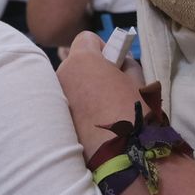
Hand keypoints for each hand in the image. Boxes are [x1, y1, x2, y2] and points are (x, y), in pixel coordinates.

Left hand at [56, 32, 141, 161]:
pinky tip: (94, 126)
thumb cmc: (134, 112)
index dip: (103, 47)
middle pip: (76, 63)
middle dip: (91, 71)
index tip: (115, 63)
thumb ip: (126, 64)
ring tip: (103, 111)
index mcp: (82, 60)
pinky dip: (78, 111)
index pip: (86, 38)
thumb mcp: (139, 80)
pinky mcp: (55, 123)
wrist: (121, 157)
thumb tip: (119, 64)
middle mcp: (61, 76)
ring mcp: (56, 101)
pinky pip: (67, 107)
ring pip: (70, 86)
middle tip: (111, 88)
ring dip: (83, 92)